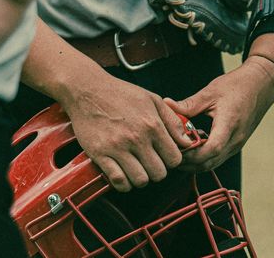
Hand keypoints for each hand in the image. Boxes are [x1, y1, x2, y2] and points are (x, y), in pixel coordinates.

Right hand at [58, 71, 192, 191]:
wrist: (87, 90)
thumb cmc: (120, 93)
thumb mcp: (153, 99)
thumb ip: (172, 121)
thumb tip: (186, 141)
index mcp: (152, 125)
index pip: (174, 158)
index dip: (171, 160)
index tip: (164, 156)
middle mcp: (137, 138)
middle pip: (159, 173)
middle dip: (157, 170)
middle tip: (150, 162)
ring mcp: (117, 147)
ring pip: (140, 180)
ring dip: (141, 178)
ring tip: (137, 168)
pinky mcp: (100, 154)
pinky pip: (118, 181)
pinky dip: (124, 183)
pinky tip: (123, 173)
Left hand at [164, 55, 273, 171]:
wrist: (261, 85)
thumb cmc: (237, 85)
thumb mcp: (210, 92)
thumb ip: (188, 104)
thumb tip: (166, 105)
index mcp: (229, 124)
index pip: (211, 149)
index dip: (191, 153)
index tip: (174, 148)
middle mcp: (235, 139)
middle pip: (209, 162)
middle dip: (188, 162)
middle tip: (169, 152)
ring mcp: (237, 144)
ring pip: (213, 163)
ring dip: (194, 162)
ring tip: (178, 150)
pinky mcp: (236, 144)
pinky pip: (218, 157)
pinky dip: (203, 156)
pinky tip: (192, 145)